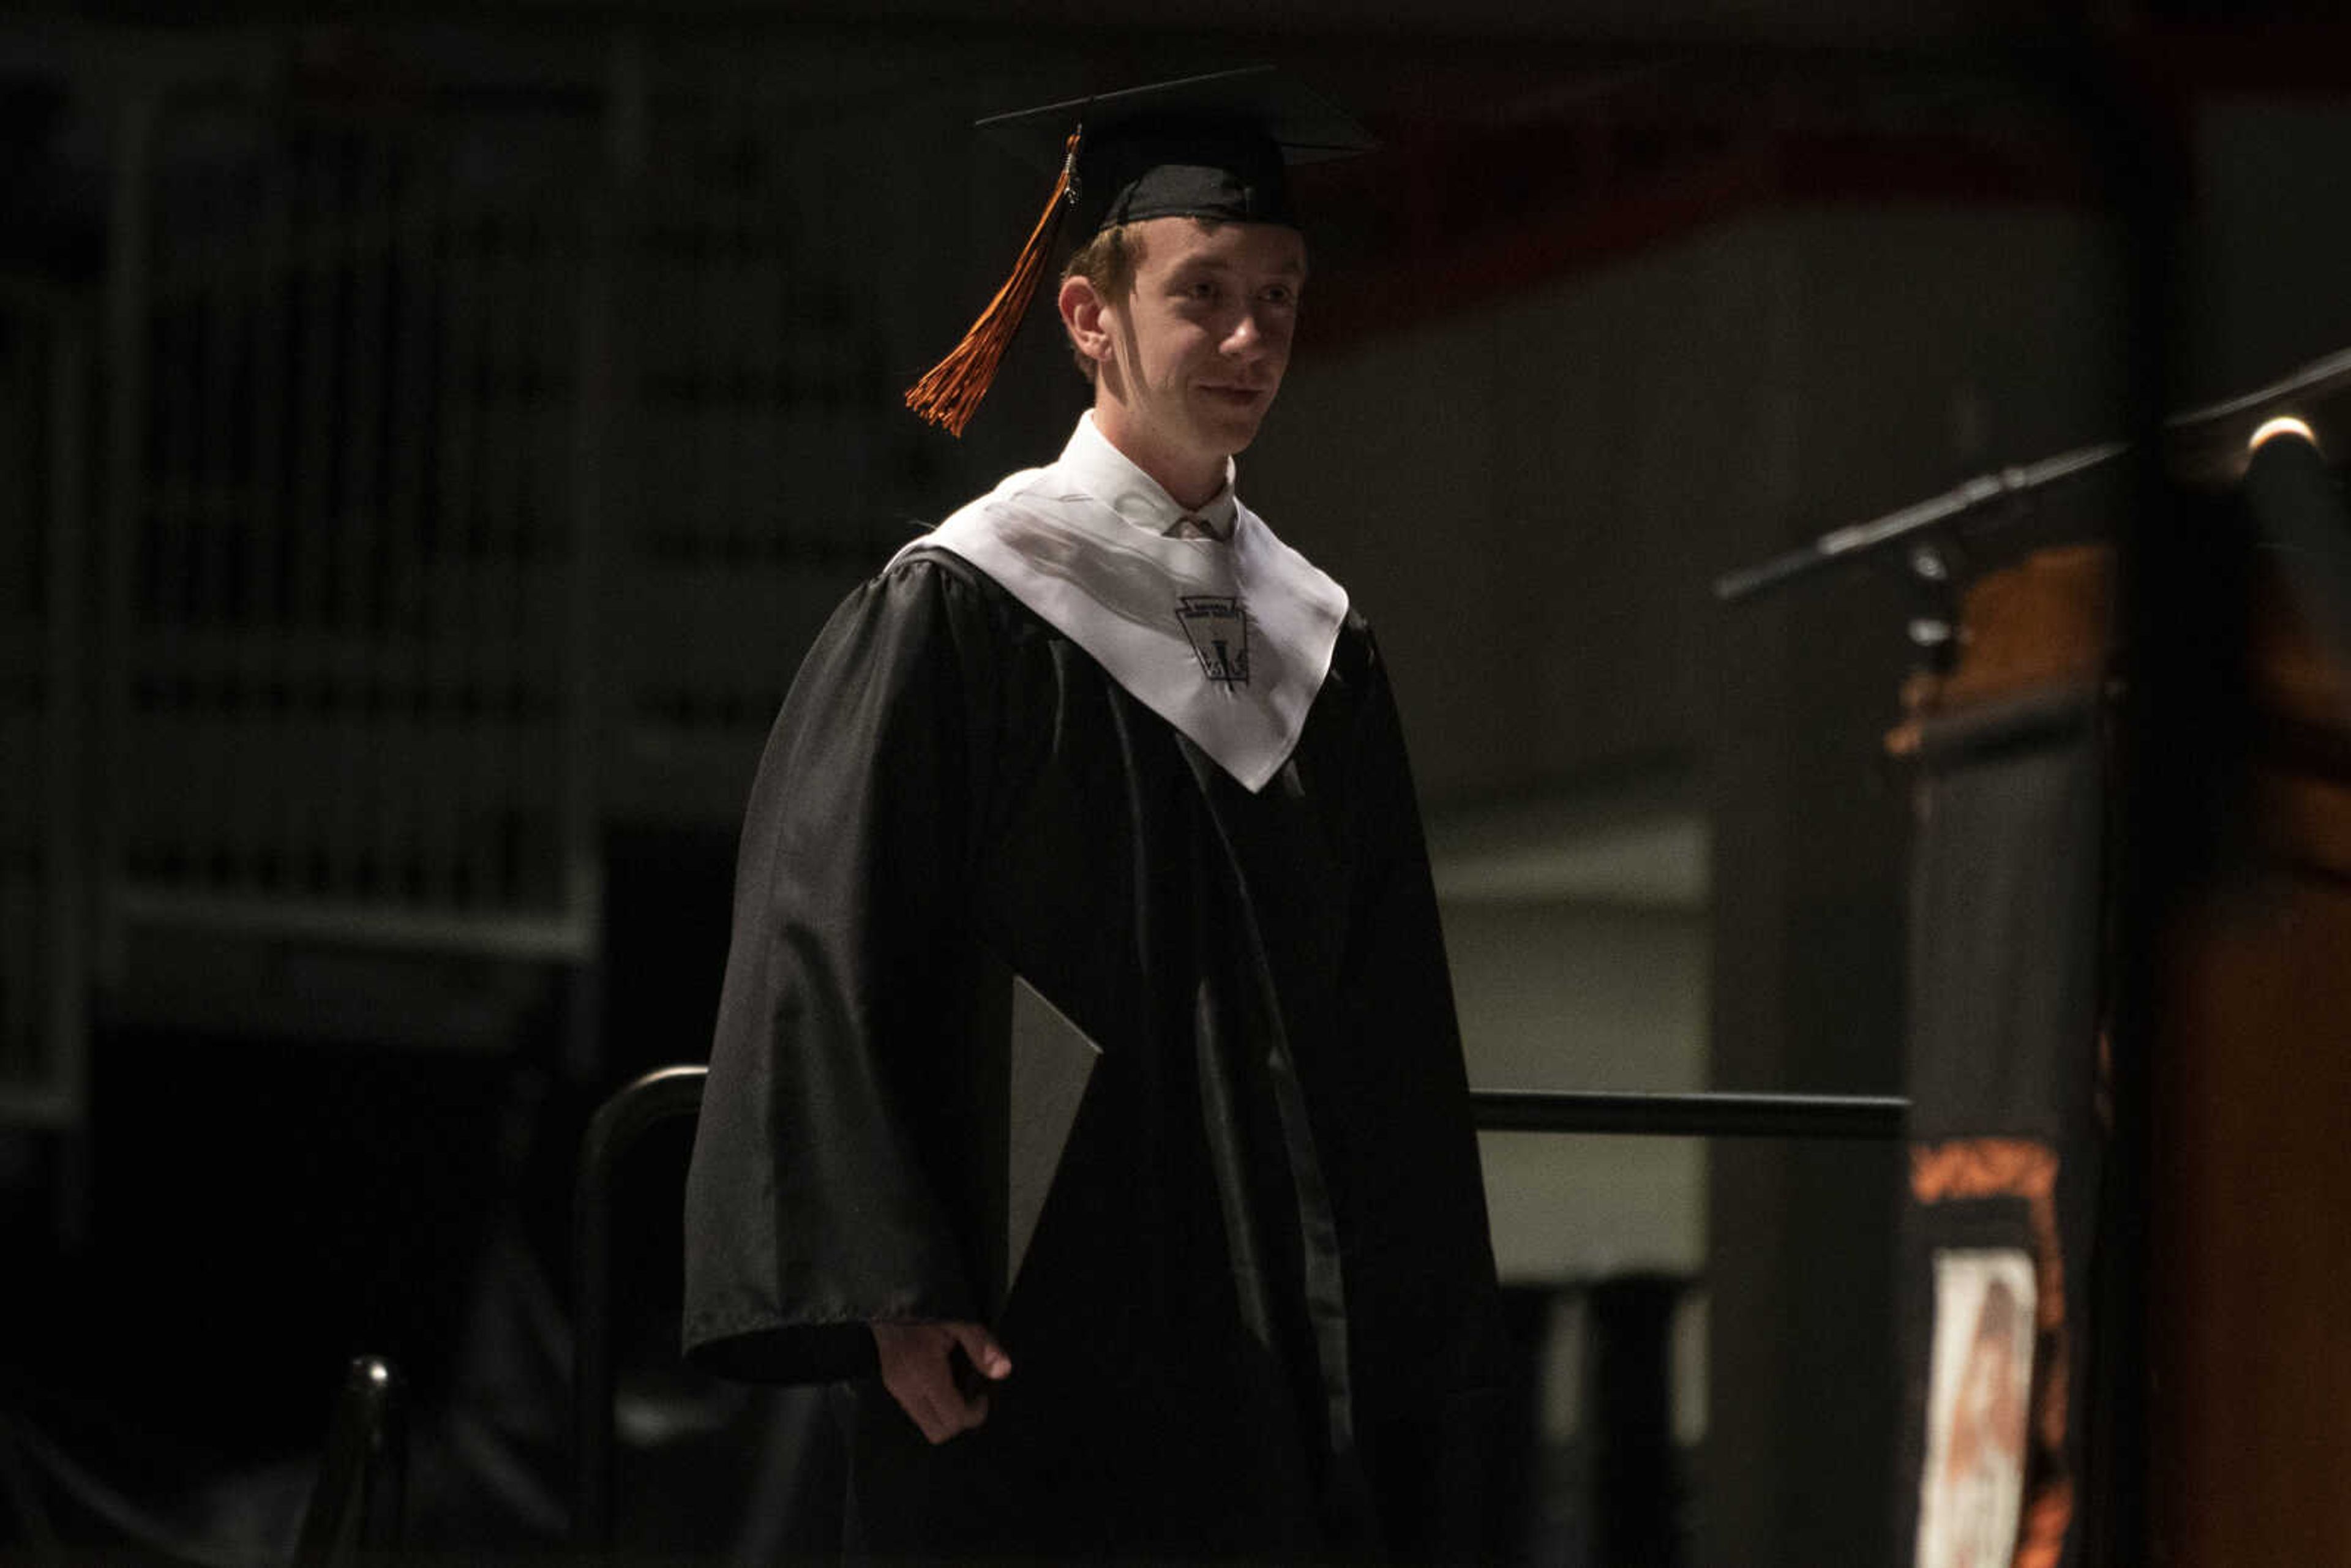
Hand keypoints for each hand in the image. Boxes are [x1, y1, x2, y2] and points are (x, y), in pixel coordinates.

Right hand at [870, 1320, 1011, 1443]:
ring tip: (959, 1387)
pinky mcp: (892, 1384)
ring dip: (946, 1414)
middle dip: (960, 1419)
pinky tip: (943, 1381)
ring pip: (925, 1424)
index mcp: (924, 1372)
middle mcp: (906, 1387)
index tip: (983, 1393)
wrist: (890, 1296)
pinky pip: (916, 1411)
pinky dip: (933, 1405)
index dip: (975, 1413)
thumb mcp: (960, 1319)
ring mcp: (896, 1388)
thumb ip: (982, 1346)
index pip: (952, 1418)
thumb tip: (1003, 1371)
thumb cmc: (928, 1306)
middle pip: (937, 1431)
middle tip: (972, 1395)